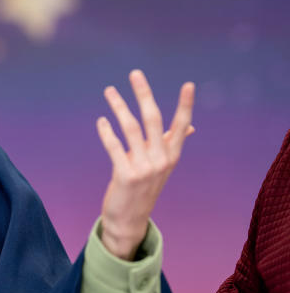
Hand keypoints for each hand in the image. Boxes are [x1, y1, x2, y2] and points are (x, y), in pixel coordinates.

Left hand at [96, 69, 194, 259]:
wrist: (129, 219)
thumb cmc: (143, 187)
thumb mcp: (161, 166)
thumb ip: (171, 143)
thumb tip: (191, 126)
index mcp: (171, 155)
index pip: (182, 125)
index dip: (185, 105)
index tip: (189, 84)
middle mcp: (161, 160)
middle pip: (153, 119)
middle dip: (143, 94)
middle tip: (135, 73)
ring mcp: (144, 168)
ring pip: (130, 129)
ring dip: (118, 106)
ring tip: (109, 91)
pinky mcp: (125, 175)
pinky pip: (114, 146)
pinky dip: (107, 131)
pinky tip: (101, 121)